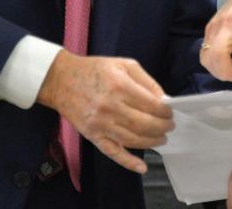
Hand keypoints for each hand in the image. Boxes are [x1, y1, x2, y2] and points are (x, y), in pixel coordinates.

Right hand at [36, 50, 173, 172]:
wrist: (61, 80)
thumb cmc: (95, 70)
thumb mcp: (123, 65)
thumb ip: (146, 81)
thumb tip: (163, 99)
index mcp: (120, 86)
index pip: (151, 104)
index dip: (165, 111)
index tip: (170, 112)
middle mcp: (110, 107)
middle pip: (144, 124)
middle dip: (162, 127)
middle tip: (169, 126)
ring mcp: (100, 124)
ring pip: (133, 139)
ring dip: (151, 141)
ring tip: (161, 138)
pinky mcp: (92, 136)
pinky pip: (112, 152)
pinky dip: (128, 162)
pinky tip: (142, 167)